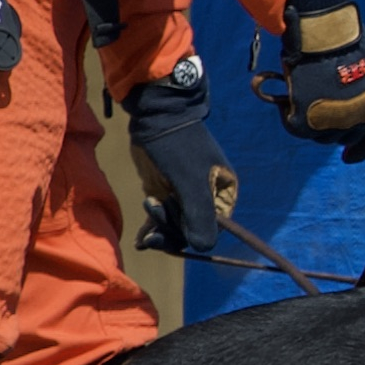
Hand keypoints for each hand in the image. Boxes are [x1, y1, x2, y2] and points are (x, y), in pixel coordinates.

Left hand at [124, 63, 237, 255]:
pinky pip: (162, 219)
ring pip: (175, 226)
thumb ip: (200, 215)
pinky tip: (141, 240)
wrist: (156, 116)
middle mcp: (207, 198)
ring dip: (159, 228)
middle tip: (152, 218)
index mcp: (223, 194)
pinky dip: (152, 230)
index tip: (169, 231)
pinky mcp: (165, 192)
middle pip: (191, 230)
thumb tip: (203, 248)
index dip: (191, 235)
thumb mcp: (191, 181)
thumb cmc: (178, 145)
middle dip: (171, 230)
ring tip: (147, 214)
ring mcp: (184, 196)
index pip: (212, 230)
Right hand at [269, 0, 364, 159]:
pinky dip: (288, 113)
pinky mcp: (308, 123)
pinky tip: (287, 97)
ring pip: (319, 135)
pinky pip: (295, 126)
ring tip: (302, 94)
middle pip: (344, 137)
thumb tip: (346, 98)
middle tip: (317, 114)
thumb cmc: (345, 37)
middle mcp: (362, 119)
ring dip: (311, 120)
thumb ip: (363, 87)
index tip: (347, 156)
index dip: (362, 149)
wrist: (325, 32)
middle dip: (332, 129)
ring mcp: (336, 124)